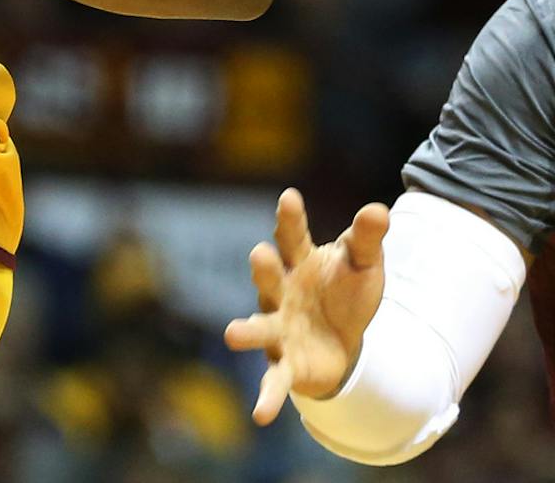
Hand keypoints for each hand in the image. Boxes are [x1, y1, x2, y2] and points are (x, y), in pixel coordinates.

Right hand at [223, 188, 388, 424]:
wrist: (341, 340)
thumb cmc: (345, 292)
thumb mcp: (363, 265)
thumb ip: (367, 240)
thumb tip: (380, 209)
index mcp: (299, 264)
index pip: (293, 238)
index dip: (290, 219)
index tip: (290, 197)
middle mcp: (281, 293)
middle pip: (271, 278)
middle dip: (264, 269)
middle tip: (260, 254)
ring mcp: (279, 329)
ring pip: (260, 328)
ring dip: (247, 331)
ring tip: (232, 334)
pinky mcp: (286, 364)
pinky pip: (274, 381)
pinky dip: (267, 397)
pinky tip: (260, 416)